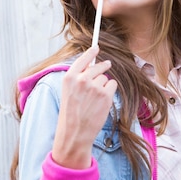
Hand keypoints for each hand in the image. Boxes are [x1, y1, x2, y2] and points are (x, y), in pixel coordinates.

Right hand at [52, 46, 117, 168]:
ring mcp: (94, 87)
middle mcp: (82, 79)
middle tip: (106, 65)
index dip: (91, 52)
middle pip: (98, 66)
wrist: (75, 132)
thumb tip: (92, 67)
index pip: (82, 59)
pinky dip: (110, 92)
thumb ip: (78, 78)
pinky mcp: (105, 95)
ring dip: (103, 85)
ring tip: (95, 99)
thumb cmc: (71, 114)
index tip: (96, 47)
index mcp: (69, 78)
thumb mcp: (68, 92)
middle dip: (103, 66)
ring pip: (105, 77)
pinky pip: (112, 85)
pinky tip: (102, 101)